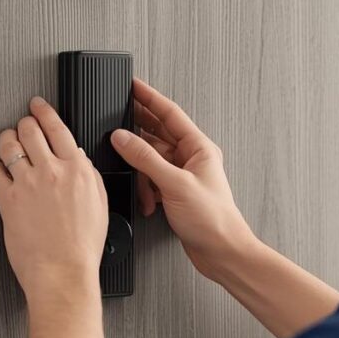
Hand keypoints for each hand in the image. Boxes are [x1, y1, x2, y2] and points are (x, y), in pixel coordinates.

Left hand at [0, 97, 107, 300]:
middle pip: (29, 129)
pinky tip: (0, 174)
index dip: (44, 111)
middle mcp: (52, 172)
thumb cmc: (81, 248)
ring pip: (9, 145)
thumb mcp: (99, 205)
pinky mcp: (8, 199)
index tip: (38, 106)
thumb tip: (77, 160)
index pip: (57, 127)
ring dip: (6, 139)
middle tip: (21, 124)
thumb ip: (88, 177)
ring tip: (6, 142)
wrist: (63, 272)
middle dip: (23, 123)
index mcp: (78, 170)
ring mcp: (28, 184)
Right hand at [110, 78, 252, 280]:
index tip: (132, 85)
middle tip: (116, 122)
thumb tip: (122, 138)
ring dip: (142, 172)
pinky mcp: (176, 193)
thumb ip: (145, 159)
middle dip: (137, 132)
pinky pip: (153, 180)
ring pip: (152, 160)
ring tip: (139, 183)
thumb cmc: (213, 219)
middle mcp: (192, 158)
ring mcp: (183, 176)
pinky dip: (146, 190)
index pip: (169, 113)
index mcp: (198, 147)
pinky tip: (148, 202)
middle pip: (158, 134)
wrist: (222, 252)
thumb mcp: (174, 183)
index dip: (149, 97)